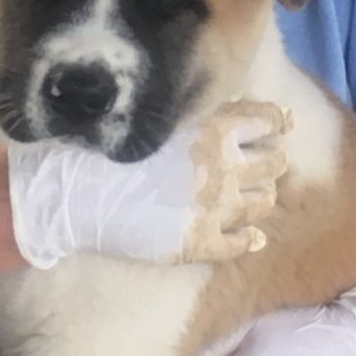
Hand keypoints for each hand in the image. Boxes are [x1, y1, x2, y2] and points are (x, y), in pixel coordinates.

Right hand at [7, 101, 288, 267]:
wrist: (77, 193)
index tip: (278, 126)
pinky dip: (250, 239)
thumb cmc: (111, 149)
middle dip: (270, 161)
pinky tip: (250, 238)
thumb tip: (234, 111)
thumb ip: (199, 116)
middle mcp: (225, 167)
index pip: (268, 120)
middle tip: (259, 165)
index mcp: (215, 130)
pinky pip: (242, 243)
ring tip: (249, 198)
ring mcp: (216, 208)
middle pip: (274, 162)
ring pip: (264, 202)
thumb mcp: (162, 121)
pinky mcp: (202, 242)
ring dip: (260, 197)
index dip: (276, 122)